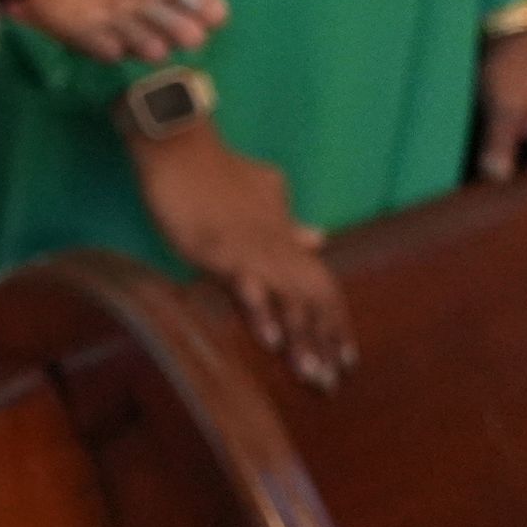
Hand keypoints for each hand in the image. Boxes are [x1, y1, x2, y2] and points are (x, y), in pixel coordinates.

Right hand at [130, 124, 354, 390]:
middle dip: (323, 344)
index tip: (347, 360)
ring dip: (301, 340)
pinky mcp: (218, 248)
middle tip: (330, 386)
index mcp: (283, 236)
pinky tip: (271, 341)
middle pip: (312, 301)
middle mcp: (275, 245)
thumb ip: (287, 221)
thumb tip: (317, 238)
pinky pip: (246, 284)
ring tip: (311, 376)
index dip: (335, 323)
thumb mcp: (262, 194)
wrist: (178, 141)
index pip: (321, 286)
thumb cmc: (212, 168)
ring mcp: (250, 248)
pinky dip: (261, 313)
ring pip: (287, 299)